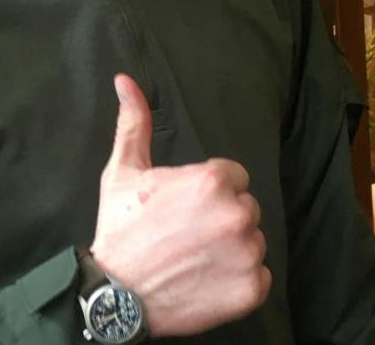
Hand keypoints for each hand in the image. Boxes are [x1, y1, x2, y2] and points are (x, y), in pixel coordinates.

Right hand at [90, 74, 271, 337]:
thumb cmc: (120, 229)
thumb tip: (125, 80)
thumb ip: (134, 123)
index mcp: (212, 181)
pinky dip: (238, 281)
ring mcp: (246, 255)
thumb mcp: (124, 171)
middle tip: (186, 234)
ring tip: (194, 258)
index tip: (183, 208)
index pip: (233, 178)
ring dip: (230, 249)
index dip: (207, 192)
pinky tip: (206, 280)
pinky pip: (259, 276)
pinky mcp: (250, 290)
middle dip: (221, 219)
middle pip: (244, 208)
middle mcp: (236, 215)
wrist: (115, 294)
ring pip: (252, 241)